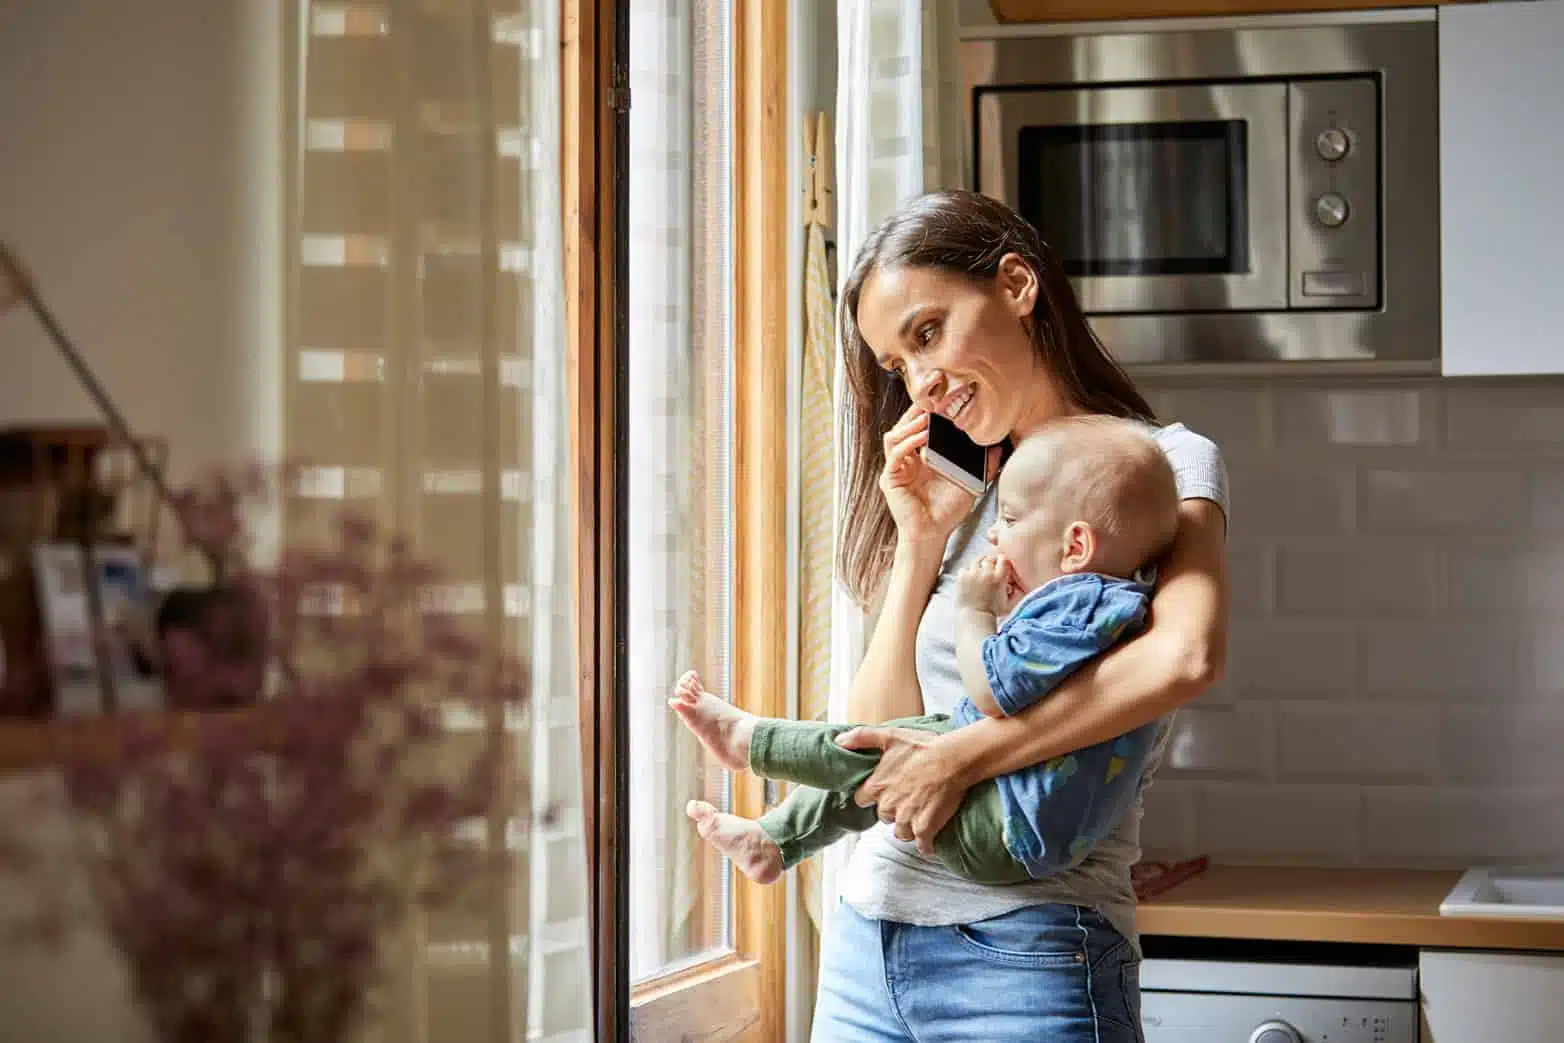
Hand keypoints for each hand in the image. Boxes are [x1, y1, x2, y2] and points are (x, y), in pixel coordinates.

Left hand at [835, 725, 968, 854]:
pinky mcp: (925, 828)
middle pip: (884, 817)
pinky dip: (926, 844)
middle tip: (906, 800)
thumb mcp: (888, 735)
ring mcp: (906, 819)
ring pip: (901, 833)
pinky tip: (930, 840)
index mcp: (876, 786)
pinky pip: (922, 845)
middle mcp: (888, 806)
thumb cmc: (922, 746)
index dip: (872, 796)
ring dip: (908, 827)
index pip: (862, 800)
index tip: (883, 791)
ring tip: (919, 816)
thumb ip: (860, 737)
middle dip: (893, 811)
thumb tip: (838, 741)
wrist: (952, 759)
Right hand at [879, 406, 985, 547]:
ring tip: (926, 417)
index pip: (915, 429)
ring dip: (909, 425)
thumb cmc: (947, 511)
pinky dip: (908, 443)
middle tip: (931, 402)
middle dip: (914, 413)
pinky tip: (922, 437)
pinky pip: (895, 456)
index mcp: (919, 460)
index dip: (923, 415)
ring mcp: (896, 470)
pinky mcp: (891, 480)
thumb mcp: (969, 483)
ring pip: (893, 437)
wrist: (933, 534)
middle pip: (901, 428)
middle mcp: (904, 462)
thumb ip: (983, 466)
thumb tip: (998, 447)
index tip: (939, 402)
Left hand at [956, 553, 1011, 614]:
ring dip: (977, 566)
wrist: (975, 617)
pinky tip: (968, 579)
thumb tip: (1009, 584)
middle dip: (989, 562)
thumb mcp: (1007, 600)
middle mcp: (986, 572)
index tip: (999, 562)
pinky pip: (964, 569)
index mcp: (999, 577)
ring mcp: (973, 574)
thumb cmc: (992, 612)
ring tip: (977, 572)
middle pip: (988, 559)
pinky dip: (966, 573)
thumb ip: (1009, 590)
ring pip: (976, 561)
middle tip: (988, 567)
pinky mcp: (962, 577)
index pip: (1002, 559)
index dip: (1001, 560)